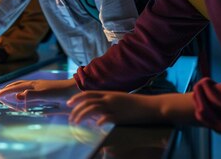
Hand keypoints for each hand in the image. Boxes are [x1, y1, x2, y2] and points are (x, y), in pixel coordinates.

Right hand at [0, 78, 78, 102]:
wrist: (73, 90)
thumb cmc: (59, 93)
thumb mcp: (44, 95)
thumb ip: (30, 96)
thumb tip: (16, 96)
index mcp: (33, 85)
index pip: (16, 88)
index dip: (6, 92)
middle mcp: (34, 84)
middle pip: (18, 85)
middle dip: (8, 88)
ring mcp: (39, 86)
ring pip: (23, 86)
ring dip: (15, 89)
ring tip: (9, 92)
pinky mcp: (44, 90)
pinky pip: (30, 90)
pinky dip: (23, 91)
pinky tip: (25, 95)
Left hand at [67, 91, 195, 125]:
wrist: (151, 106)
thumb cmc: (136, 104)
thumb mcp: (120, 99)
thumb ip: (108, 101)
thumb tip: (98, 108)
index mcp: (109, 94)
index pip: (88, 94)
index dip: (77, 98)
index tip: (69, 103)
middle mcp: (109, 99)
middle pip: (87, 102)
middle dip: (76, 109)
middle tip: (70, 117)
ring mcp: (114, 107)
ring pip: (92, 109)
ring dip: (82, 116)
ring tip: (76, 123)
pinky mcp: (120, 116)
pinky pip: (106, 118)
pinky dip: (98, 121)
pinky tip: (95, 126)